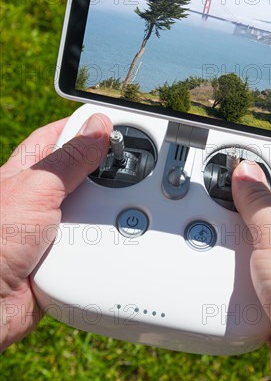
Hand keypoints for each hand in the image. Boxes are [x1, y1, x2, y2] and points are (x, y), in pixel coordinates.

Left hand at [0, 114, 112, 351]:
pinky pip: (95, 242)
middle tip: (131, 169)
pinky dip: (107, 240)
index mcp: (28, 173)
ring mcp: (54, 228)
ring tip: (124, 208)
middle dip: (107, 173)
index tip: (115, 124)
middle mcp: (40, 198)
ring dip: (107, 212)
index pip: (61, 137)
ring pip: (93, 209)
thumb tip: (97, 128)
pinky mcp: (65, 255)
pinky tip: (116, 238)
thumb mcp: (36, 189)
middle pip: (85, 174)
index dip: (87, 128)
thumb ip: (70, 159)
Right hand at [232, 162, 270, 380]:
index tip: (243, 165)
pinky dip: (235, 280)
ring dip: (237, 251)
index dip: (270, 171)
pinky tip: (224, 277)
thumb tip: (246, 172)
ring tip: (217, 242)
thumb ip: (260, 200)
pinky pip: (249, 282)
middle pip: (269, 217)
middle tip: (220, 205)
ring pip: (256, 252)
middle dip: (245, 214)